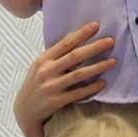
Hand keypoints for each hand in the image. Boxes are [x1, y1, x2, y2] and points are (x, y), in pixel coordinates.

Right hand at [13, 22, 116, 136]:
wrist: (24, 111)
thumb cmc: (37, 85)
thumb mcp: (40, 67)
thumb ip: (55, 57)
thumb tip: (78, 42)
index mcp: (43, 59)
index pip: (65, 43)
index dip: (81, 34)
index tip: (96, 25)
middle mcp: (46, 71)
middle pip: (74, 56)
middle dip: (94, 47)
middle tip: (110, 41)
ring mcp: (51, 86)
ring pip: (78, 74)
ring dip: (98, 67)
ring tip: (113, 61)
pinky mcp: (56, 101)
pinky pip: (78, 93)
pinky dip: (91, 88)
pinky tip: (103, 83)